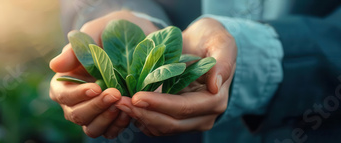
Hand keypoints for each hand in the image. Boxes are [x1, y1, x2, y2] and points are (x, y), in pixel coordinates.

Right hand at [49, 10, 157, 137]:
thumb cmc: (109, 33)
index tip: (96, 87)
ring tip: (122, 104)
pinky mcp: (109, 119)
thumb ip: (75, 50)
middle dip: (96, 106)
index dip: (78, 94)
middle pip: (76, 115)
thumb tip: (54, 65)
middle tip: (116, 94)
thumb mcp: (93, 33)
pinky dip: (117, 125)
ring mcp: (93, 112)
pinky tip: (129, 112)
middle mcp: (75, 101)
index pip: (63, 95)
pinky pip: (109, 132)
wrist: (137, 37)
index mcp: (64, 81)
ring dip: (106, 119)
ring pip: (91, 128)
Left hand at [115, 18, 236, 135]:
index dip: (159, 104)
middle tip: (120, 101)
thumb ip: (222, 61)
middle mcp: (204, 116)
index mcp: (215, 100)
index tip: (137, 97)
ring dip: (138, 117)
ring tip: (118, 102)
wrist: (200, 43)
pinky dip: (140, 118)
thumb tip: (215, 86)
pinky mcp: (175, 119)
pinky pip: (155, 126)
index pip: (184, 108)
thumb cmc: (210, 38)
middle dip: (143, 113)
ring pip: (160, 128)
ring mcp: (189, 121)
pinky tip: (126, 105)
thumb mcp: (220, 41)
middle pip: (170, 123)